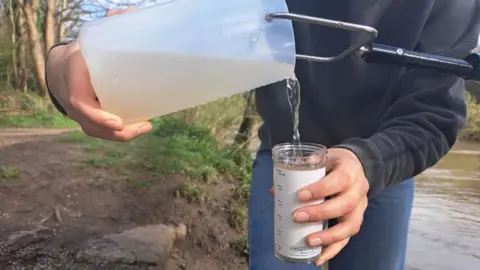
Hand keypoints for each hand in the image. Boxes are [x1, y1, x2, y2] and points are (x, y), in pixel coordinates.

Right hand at [45, 7, 151, 141]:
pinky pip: (99, 131)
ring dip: (121, 135)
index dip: (97, 115)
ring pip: (96, 131)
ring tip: (145, 126)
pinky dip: (118, 134)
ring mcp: (77, 112)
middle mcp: (72, 99)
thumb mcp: (89, 40)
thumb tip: (128, 12)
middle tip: (144, 125)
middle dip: (117, 131)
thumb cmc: (80, 54)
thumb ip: (108, 28)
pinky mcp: (86, 119)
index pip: (79, 102)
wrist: (60, 68)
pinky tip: (138, 127)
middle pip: (90, 124)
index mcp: (73, 77)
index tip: (118, 121)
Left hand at [294, 148, 368, 265]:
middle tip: (297, 217)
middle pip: (345, 205)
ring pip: (351, 225)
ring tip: (309, 241)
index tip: (300, 195)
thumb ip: (300, 171)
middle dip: (320, 213)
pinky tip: (318, 257)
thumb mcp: (321, 159)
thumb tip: (275, 190)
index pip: (340, 180)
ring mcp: (361, 207)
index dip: (321, 189)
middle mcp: (359, 190)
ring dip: (329, 236)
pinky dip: (333, 250)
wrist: (355, 166)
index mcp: (350, 170)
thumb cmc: (333, 164)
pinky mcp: (356, 220)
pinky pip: (348, 238)